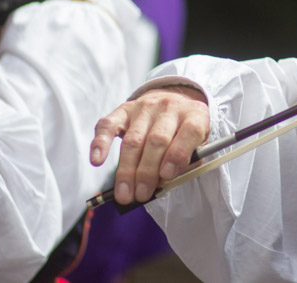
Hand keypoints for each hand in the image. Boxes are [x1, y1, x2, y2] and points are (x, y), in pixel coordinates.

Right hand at [90, 85, 209, 204]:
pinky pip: (108, 125)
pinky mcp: (124, 109)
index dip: (177, 155)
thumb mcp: (199, 143)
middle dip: (147, 172)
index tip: (166, 176)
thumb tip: (164, 182)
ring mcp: (146, 106)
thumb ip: (188, 161)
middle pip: (157, 140)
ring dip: (127, 170)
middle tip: (141, 195)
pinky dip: (100, 143)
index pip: (189, 132)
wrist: (174, 101)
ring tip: (124, 193)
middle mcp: (170, 107)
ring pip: (133, 139)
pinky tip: (97, 160)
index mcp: (195, 114)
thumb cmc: (185, 131)